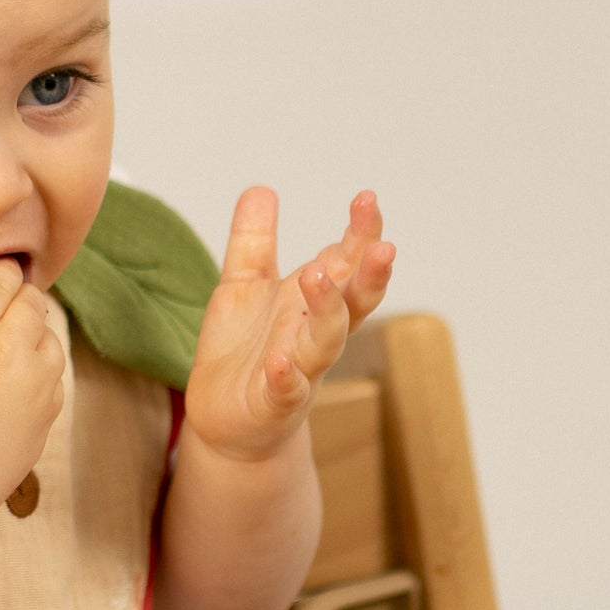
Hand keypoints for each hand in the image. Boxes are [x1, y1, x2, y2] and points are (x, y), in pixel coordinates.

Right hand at [0, 259, 65, 530]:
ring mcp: (36, 384)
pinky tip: (27, 374)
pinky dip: (45, 368)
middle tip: (13, 293)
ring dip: (39, 329)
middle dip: (22, 294)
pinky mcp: (45, 417)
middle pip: (32, 304)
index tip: (0, 268)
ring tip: (23, 331)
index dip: (1, 271)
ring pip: (51, 339)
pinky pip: (55, 379)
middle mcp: (13, 349)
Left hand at [184, 188, 394, 462]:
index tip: (367, 199)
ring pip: (326, 340)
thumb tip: (262, 188)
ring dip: (328, 311)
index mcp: (313, 302)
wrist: (226, 422)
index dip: (360, 234)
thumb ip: (254, 241)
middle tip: (382, 245)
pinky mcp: (273, 403)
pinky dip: (286, 376)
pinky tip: (280, 361)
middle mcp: (313, 333)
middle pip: (353, 301)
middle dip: (369, 274)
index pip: (346, 263)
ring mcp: (299, 370)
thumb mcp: (243, 287)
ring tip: (318, 277)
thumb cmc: (244, 353)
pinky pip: (285, 389)